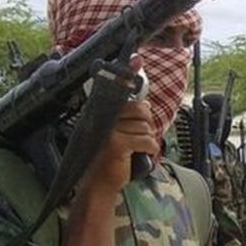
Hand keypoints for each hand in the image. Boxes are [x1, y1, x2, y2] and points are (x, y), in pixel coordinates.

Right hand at [79, 57, 159, 199]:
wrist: (95, 187)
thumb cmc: (107, 162)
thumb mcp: (113, 136)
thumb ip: (126, 120)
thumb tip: (146, 105)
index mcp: (100, 114)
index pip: (116, 90)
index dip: (127, 73)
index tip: (136, 58)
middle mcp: (101, 119)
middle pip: (139, 109)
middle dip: (146, 122)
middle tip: (140, 136)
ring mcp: (108, 131)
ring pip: (145, 125)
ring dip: (147, 139)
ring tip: (136, 149)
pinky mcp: (116, 144)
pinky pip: (147, 139)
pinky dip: (150, 149)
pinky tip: (142, 155)